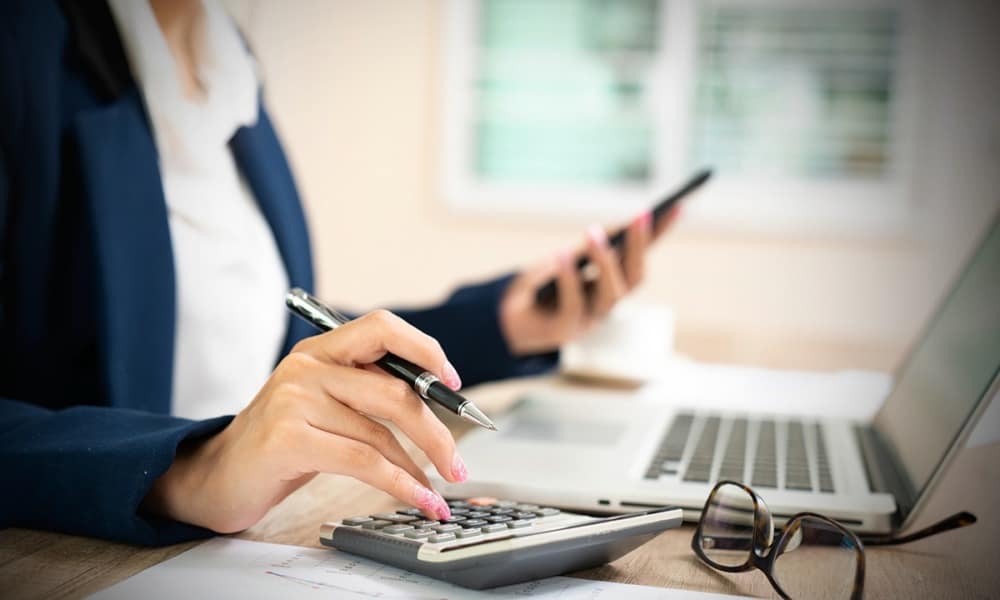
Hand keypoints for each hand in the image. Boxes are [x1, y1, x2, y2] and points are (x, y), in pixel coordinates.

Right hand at [142, 310, 465, 532]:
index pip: (383, 327)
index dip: (425, 351)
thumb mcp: (322, 403)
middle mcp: (307, 366)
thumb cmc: (279, 442)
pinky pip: (364, 461)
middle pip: (396, 390)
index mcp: (320, 350)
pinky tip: (418, 498)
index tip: (454, 385)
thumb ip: (367, 392)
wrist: (216, 476)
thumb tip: (437, 403)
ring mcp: (295, 400)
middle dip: (438, 431)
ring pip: (383, 433)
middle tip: (457, 462)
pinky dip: (401, 484)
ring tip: (438, 491)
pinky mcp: (289, 438)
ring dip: (421, 468)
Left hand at [500, 207, 676, 354]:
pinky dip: (568, 278)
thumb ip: (590, 248)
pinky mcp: (564, 330)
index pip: (641, 256)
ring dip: (604, 262)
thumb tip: (618, 227)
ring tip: (594, 232)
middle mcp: (606, 303)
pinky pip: (572, 304)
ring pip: (610, 294)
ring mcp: (588, 319)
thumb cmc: (539, 286)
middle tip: (640, 216)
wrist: (507, 320)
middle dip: (638, 247)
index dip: (659, 235)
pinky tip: (562, 255)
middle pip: (633, 278)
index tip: (676, 206)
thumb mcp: (566, 259)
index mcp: (611, 284)